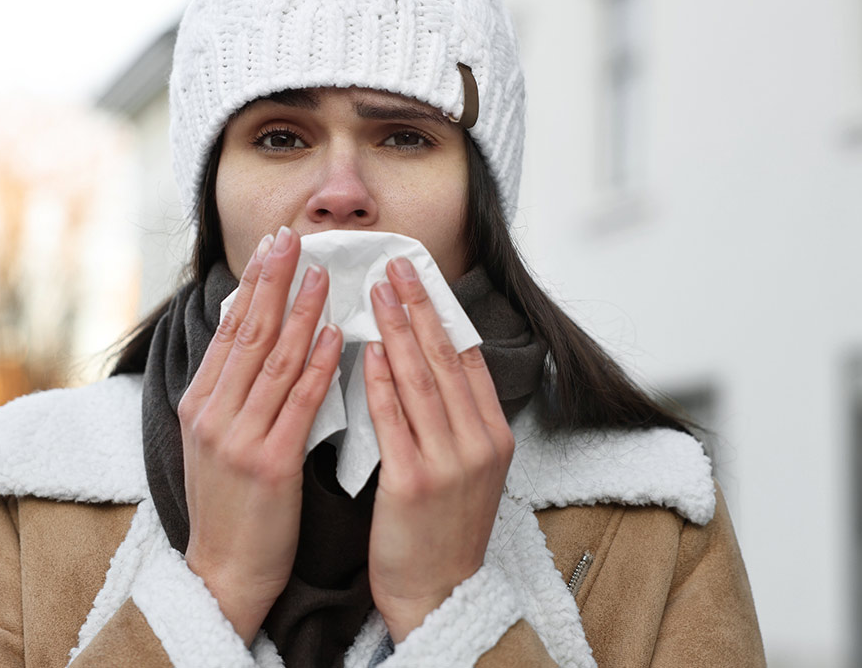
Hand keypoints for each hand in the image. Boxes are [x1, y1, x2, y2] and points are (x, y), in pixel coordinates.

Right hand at [178, 226, 342, 644]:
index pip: (228, 331)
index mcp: (199, 405)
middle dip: (271, 281)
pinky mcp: (269, 464)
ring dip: (300, 312)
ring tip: (322, 275)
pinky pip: (299, 403)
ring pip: (274, 360)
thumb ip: (231, 392)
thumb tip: (251, 338)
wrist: (224, 572)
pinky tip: (334, 336)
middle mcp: (212, 414)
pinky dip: (317, 364)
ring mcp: (238, 438)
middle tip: (293, 238)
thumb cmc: (230, 507)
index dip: (251, 284)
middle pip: (246, 333)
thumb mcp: (214, 442)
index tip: (272, 247)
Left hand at [363, 257, 513, 642]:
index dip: (444, 312)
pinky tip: (367, 349)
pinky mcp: (412, 483)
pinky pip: (393, 418)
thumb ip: (456, 421)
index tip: (421, 276)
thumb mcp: (469, 472)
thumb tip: (431, 366)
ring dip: (397, 329)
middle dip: (419, 305)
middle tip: (395, 264)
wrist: (438, 595)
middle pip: (446, 358)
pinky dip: (381, 379)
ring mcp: (449, 463)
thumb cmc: (443, 533)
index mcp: (494, 437)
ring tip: (375, 291)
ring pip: (421, 379)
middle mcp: (478, 444)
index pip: (469, 359)